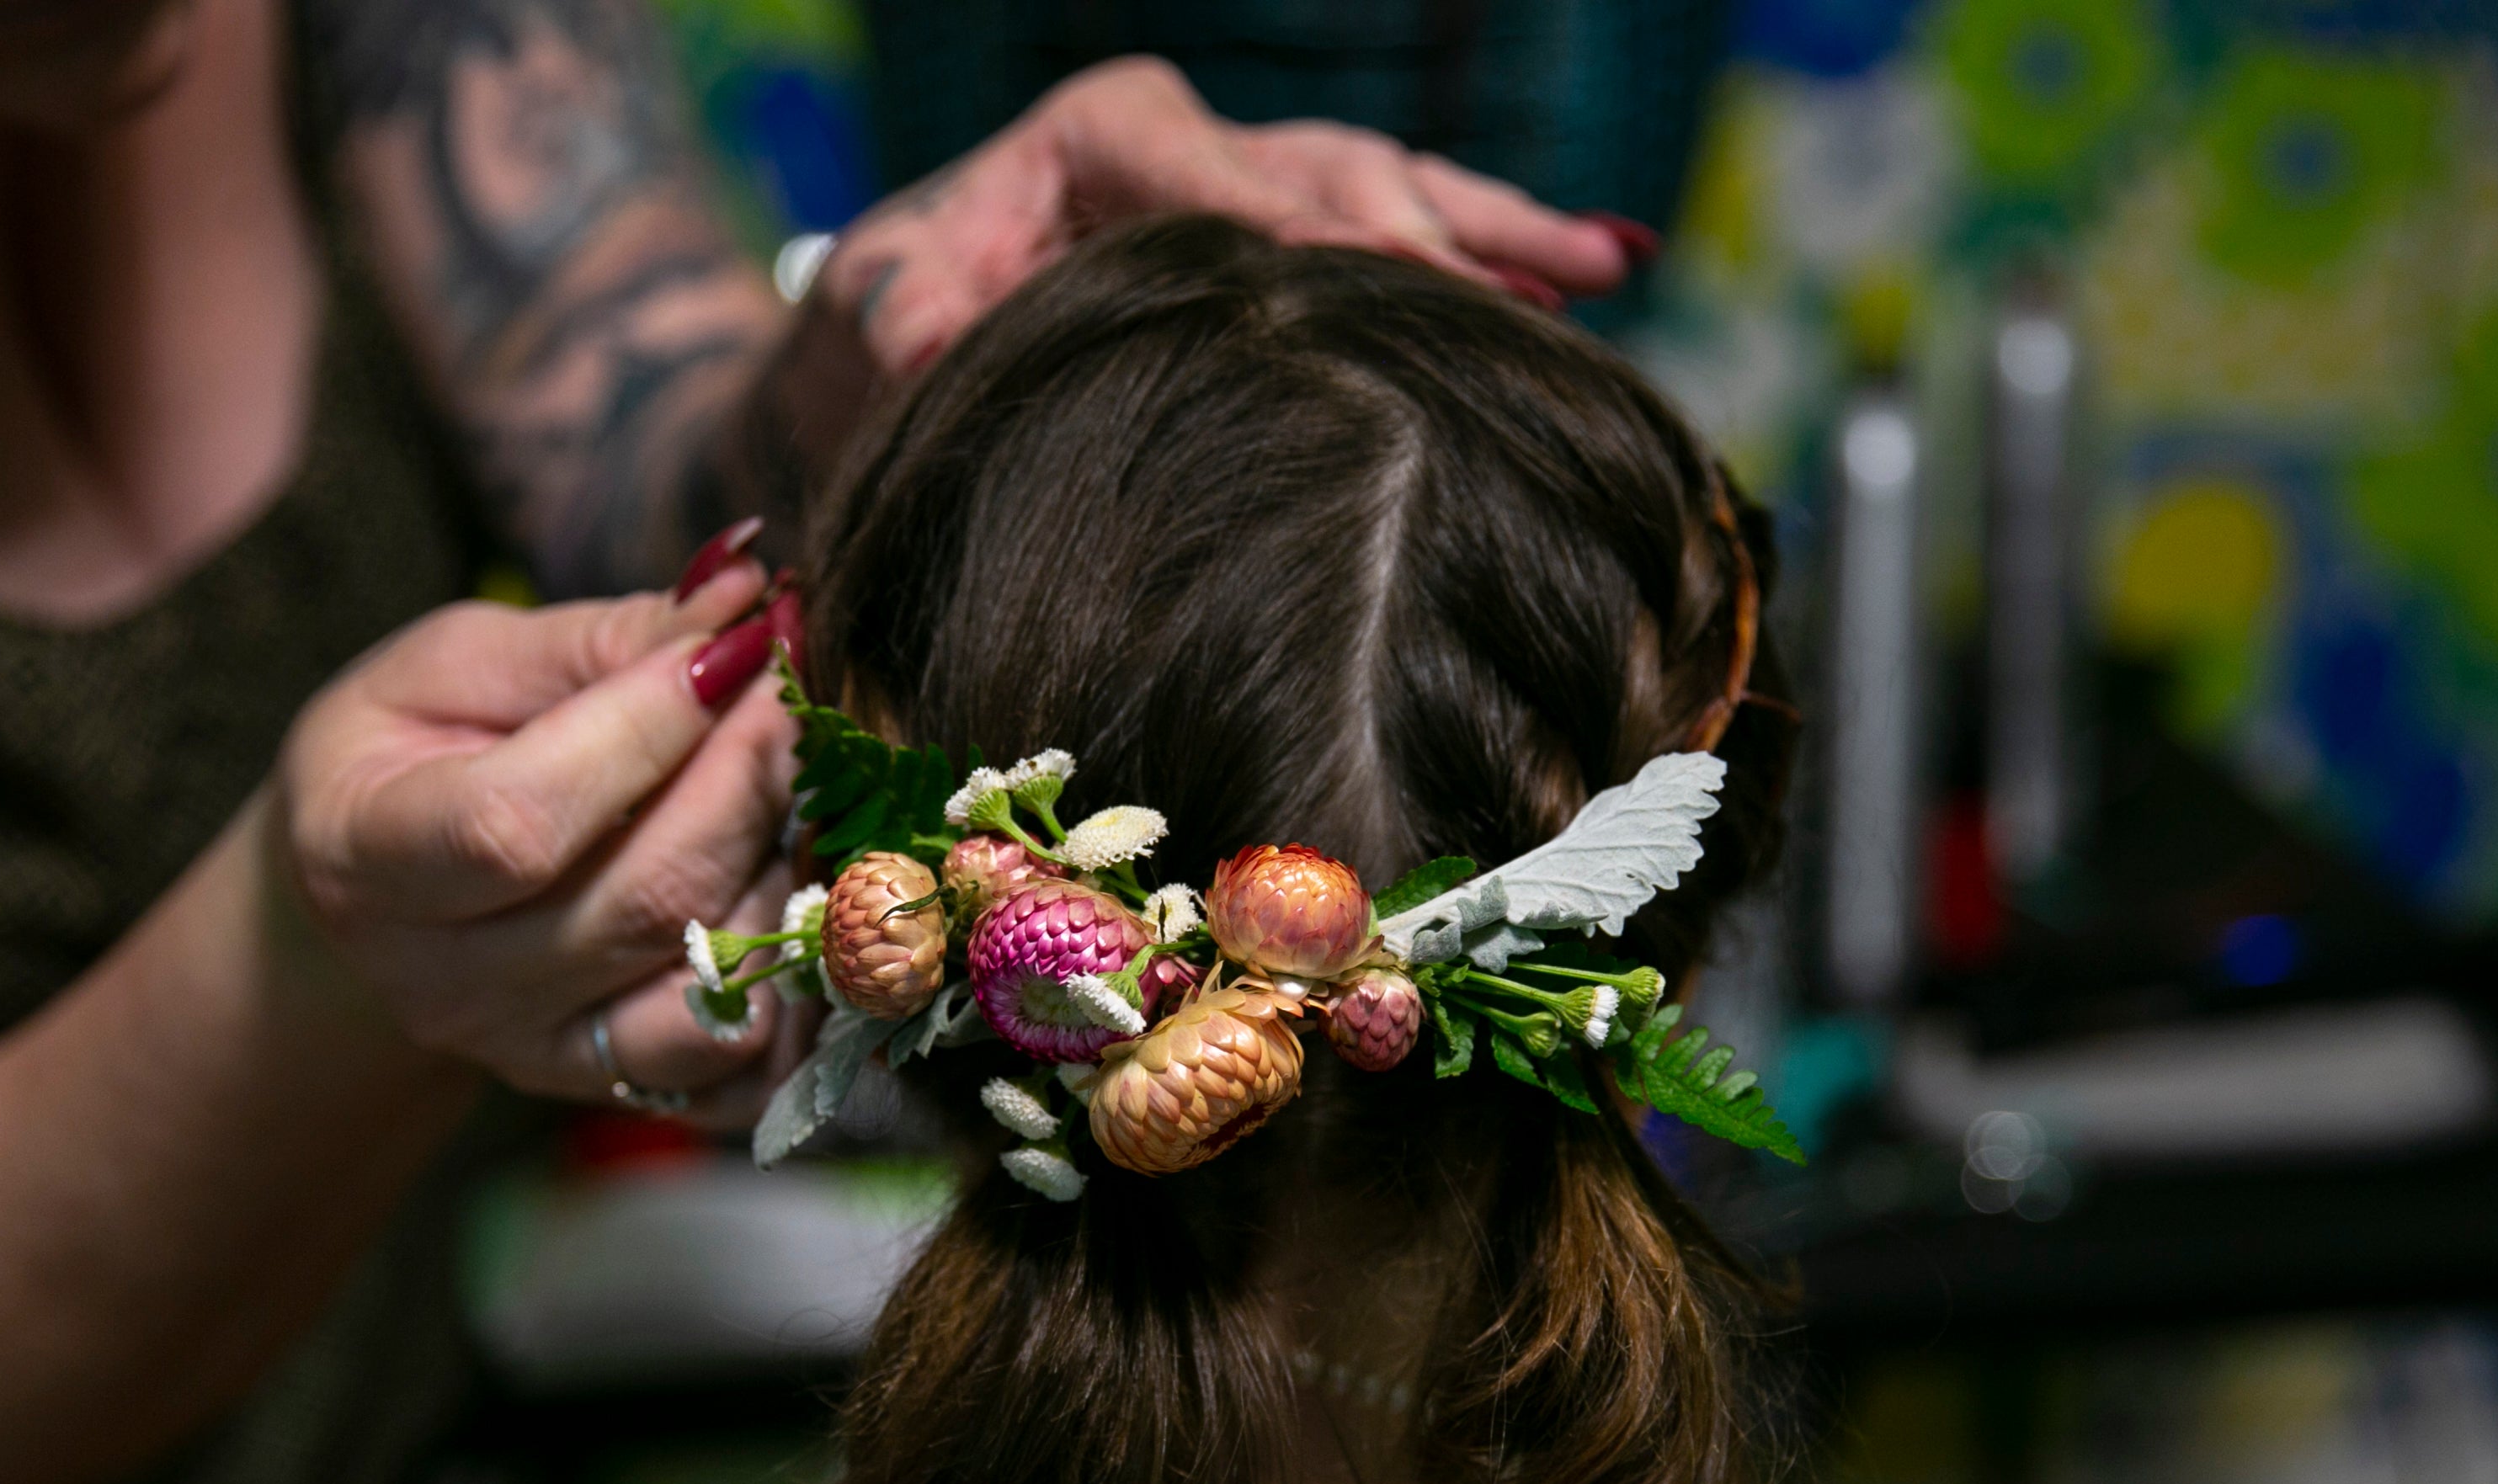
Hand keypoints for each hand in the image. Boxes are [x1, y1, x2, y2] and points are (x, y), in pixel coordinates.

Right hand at [276, 559, 801, 1106]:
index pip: (523, 820)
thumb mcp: (460, 663)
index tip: (742, 634)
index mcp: (369, 861)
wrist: (376, 893)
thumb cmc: (413, 748)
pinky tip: (799, 880)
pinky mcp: (619, 1087)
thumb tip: (742, 601)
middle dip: (752, 774)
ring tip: (795, 776)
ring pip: (714, 979)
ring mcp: (537, 1051)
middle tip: (801, 684)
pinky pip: (748, 1061)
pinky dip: (802, 974)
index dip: (652, 726)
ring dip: (786, 862)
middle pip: (647, 899)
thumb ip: (597, 640)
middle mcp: (450, 983)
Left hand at [814, 55, 1645, 376]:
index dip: (1307, 232)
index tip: (1386, 278)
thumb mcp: (885, 304)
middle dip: (1446, 233)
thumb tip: (936, 340)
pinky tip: (1593, 285)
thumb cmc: (908, 304)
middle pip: (1345, 178)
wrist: (920, 308)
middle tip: (1541, 288)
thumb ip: (907, 314)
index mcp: (1112, 130)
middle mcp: (1205, 141)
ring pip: (1401, 192)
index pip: (1228, 178)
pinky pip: (1409, 234)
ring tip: (1612, 267)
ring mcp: (1258, 181)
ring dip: (1509, 235)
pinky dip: (1498, 261)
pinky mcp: (1294, 234)